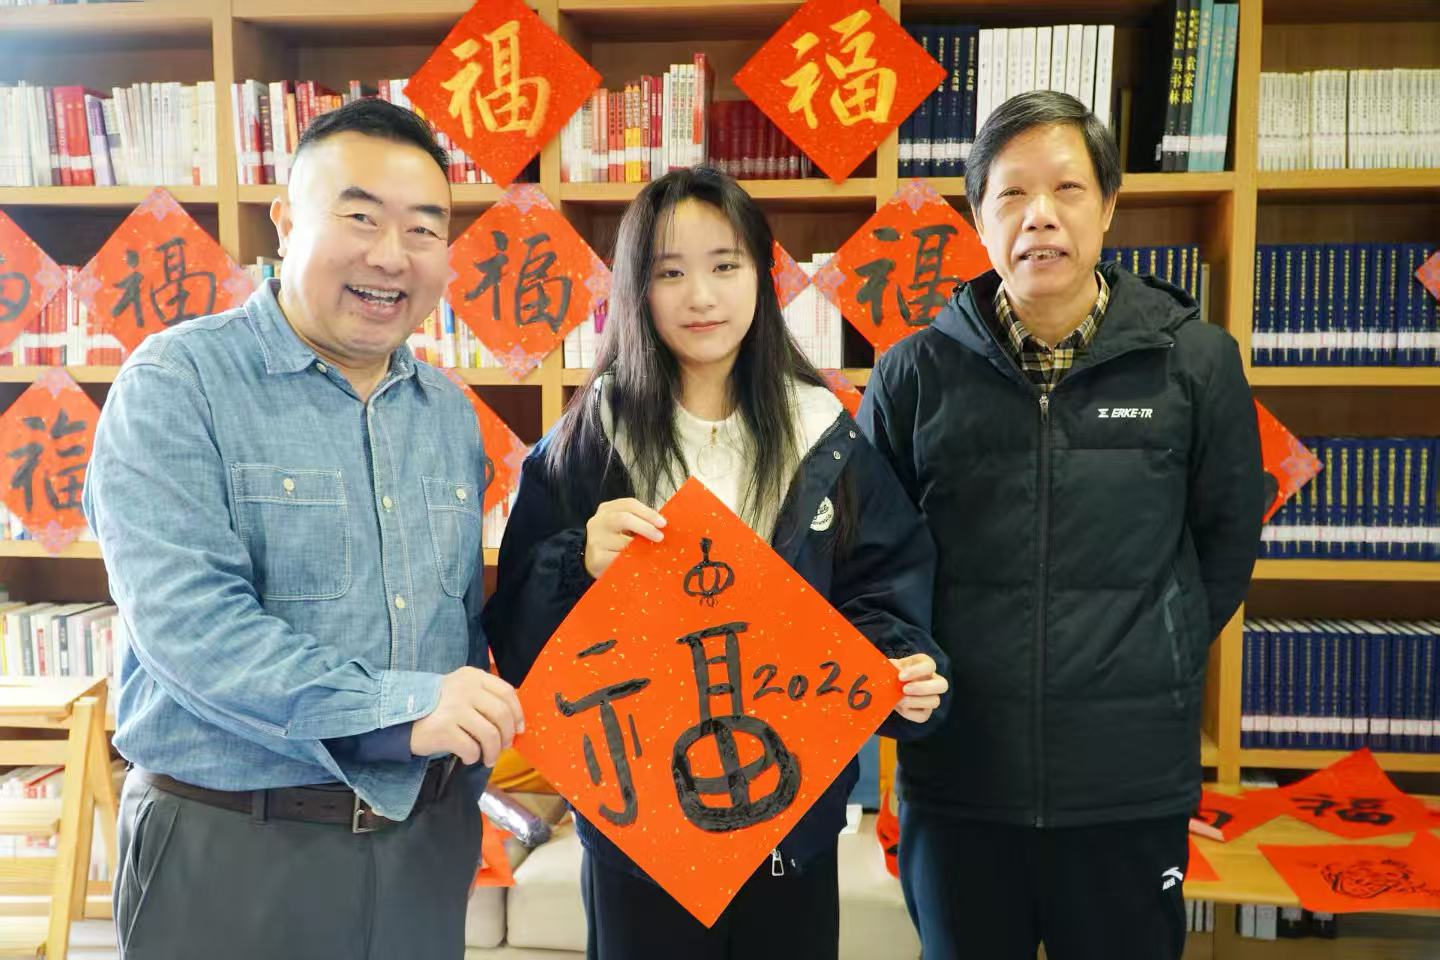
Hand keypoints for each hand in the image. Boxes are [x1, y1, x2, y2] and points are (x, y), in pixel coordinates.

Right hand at [410, 666, 524, 765]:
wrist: (398, 717)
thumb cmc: (435, 706)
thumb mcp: (459, 689)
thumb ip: (483, 696)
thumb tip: (514, 721)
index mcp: (472, 676)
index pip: (506, 692)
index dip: (518, 713)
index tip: (519, 729)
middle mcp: (465, 689)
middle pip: (501, 714)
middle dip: (507, 736)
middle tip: (504, 748)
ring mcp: (454, 708)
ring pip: (490, 734)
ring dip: (493, 752)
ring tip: (488, 759)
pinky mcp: (444, 729)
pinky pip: (471, 748)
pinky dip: (473, 757)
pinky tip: (468, 757)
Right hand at [584, 497, 665, 578]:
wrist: (593, 561)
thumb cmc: (615, 542)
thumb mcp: (625, 527)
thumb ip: (640, 521)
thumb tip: (663, 525)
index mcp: (608, 509)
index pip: (629, 504)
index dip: (648, 512)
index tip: (662, 523)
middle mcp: (598, 521)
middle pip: (623, 518)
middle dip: (645, 527)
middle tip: (660, 537)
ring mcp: (595, 540)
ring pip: (622, 542)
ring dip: (639, 548)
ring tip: (648, 552)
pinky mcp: (596, 558)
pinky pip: (619, 559)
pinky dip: (631, 561)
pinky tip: (636, 564)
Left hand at [889, 654, 947, 723]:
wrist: (887, 686)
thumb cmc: (892, 672)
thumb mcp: (891, 666)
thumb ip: (891, 667)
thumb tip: (891, 667)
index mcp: (925, 664)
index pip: (930, 665)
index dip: (917, 671)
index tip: (900, 676)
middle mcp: (933, 680)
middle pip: (942, 685)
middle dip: (923, 688)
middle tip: (904, 689)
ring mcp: (931, 697)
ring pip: (935, 702)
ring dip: (915, 701)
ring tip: (899, 700)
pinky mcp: (925, 712)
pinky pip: (923, 716)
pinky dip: (909, 713)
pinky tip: (899, 707)